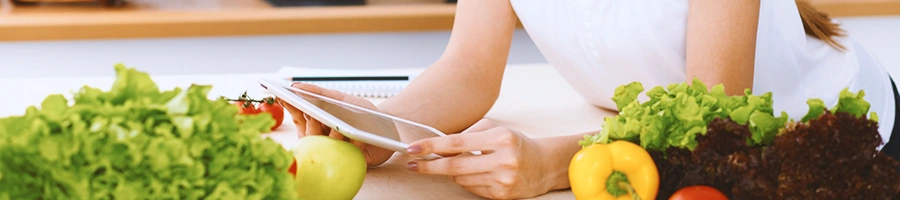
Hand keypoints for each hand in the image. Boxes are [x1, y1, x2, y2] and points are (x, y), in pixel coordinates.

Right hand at [278, 82, 393, 166]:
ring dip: (333, 135)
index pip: (298, 116)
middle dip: (312, 122)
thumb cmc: (361, 113)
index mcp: (316, 123)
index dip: (290, 108)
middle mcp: (321, 138)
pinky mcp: (349, 160)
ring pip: (325, 146)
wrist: (388, 126)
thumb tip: (296, 86)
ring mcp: (334, 151)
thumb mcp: (341, 99)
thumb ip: (320, 93)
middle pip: (309, 133)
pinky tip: (358, 137)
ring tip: (339, 127)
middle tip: (313, 113)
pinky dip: (354, 144)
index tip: (283, 97)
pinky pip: (347, 154)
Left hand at [404, 119, 559, 198]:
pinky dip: (466, 181)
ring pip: (461, 179)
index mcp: (501, 139)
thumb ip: (468, 134)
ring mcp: (503, 180)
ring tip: (452, 165)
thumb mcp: (495, 130)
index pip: (457, 143)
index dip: (432, 146)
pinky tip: (473, 173)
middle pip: (455, 166)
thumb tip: (439, 145)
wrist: (543, 165)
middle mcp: (503, 160)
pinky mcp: (502, 195)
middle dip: (430, 166)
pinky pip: (472, 189)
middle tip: (413, 164)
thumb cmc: (516, 144)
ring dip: (450, 173)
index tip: (414, 148)